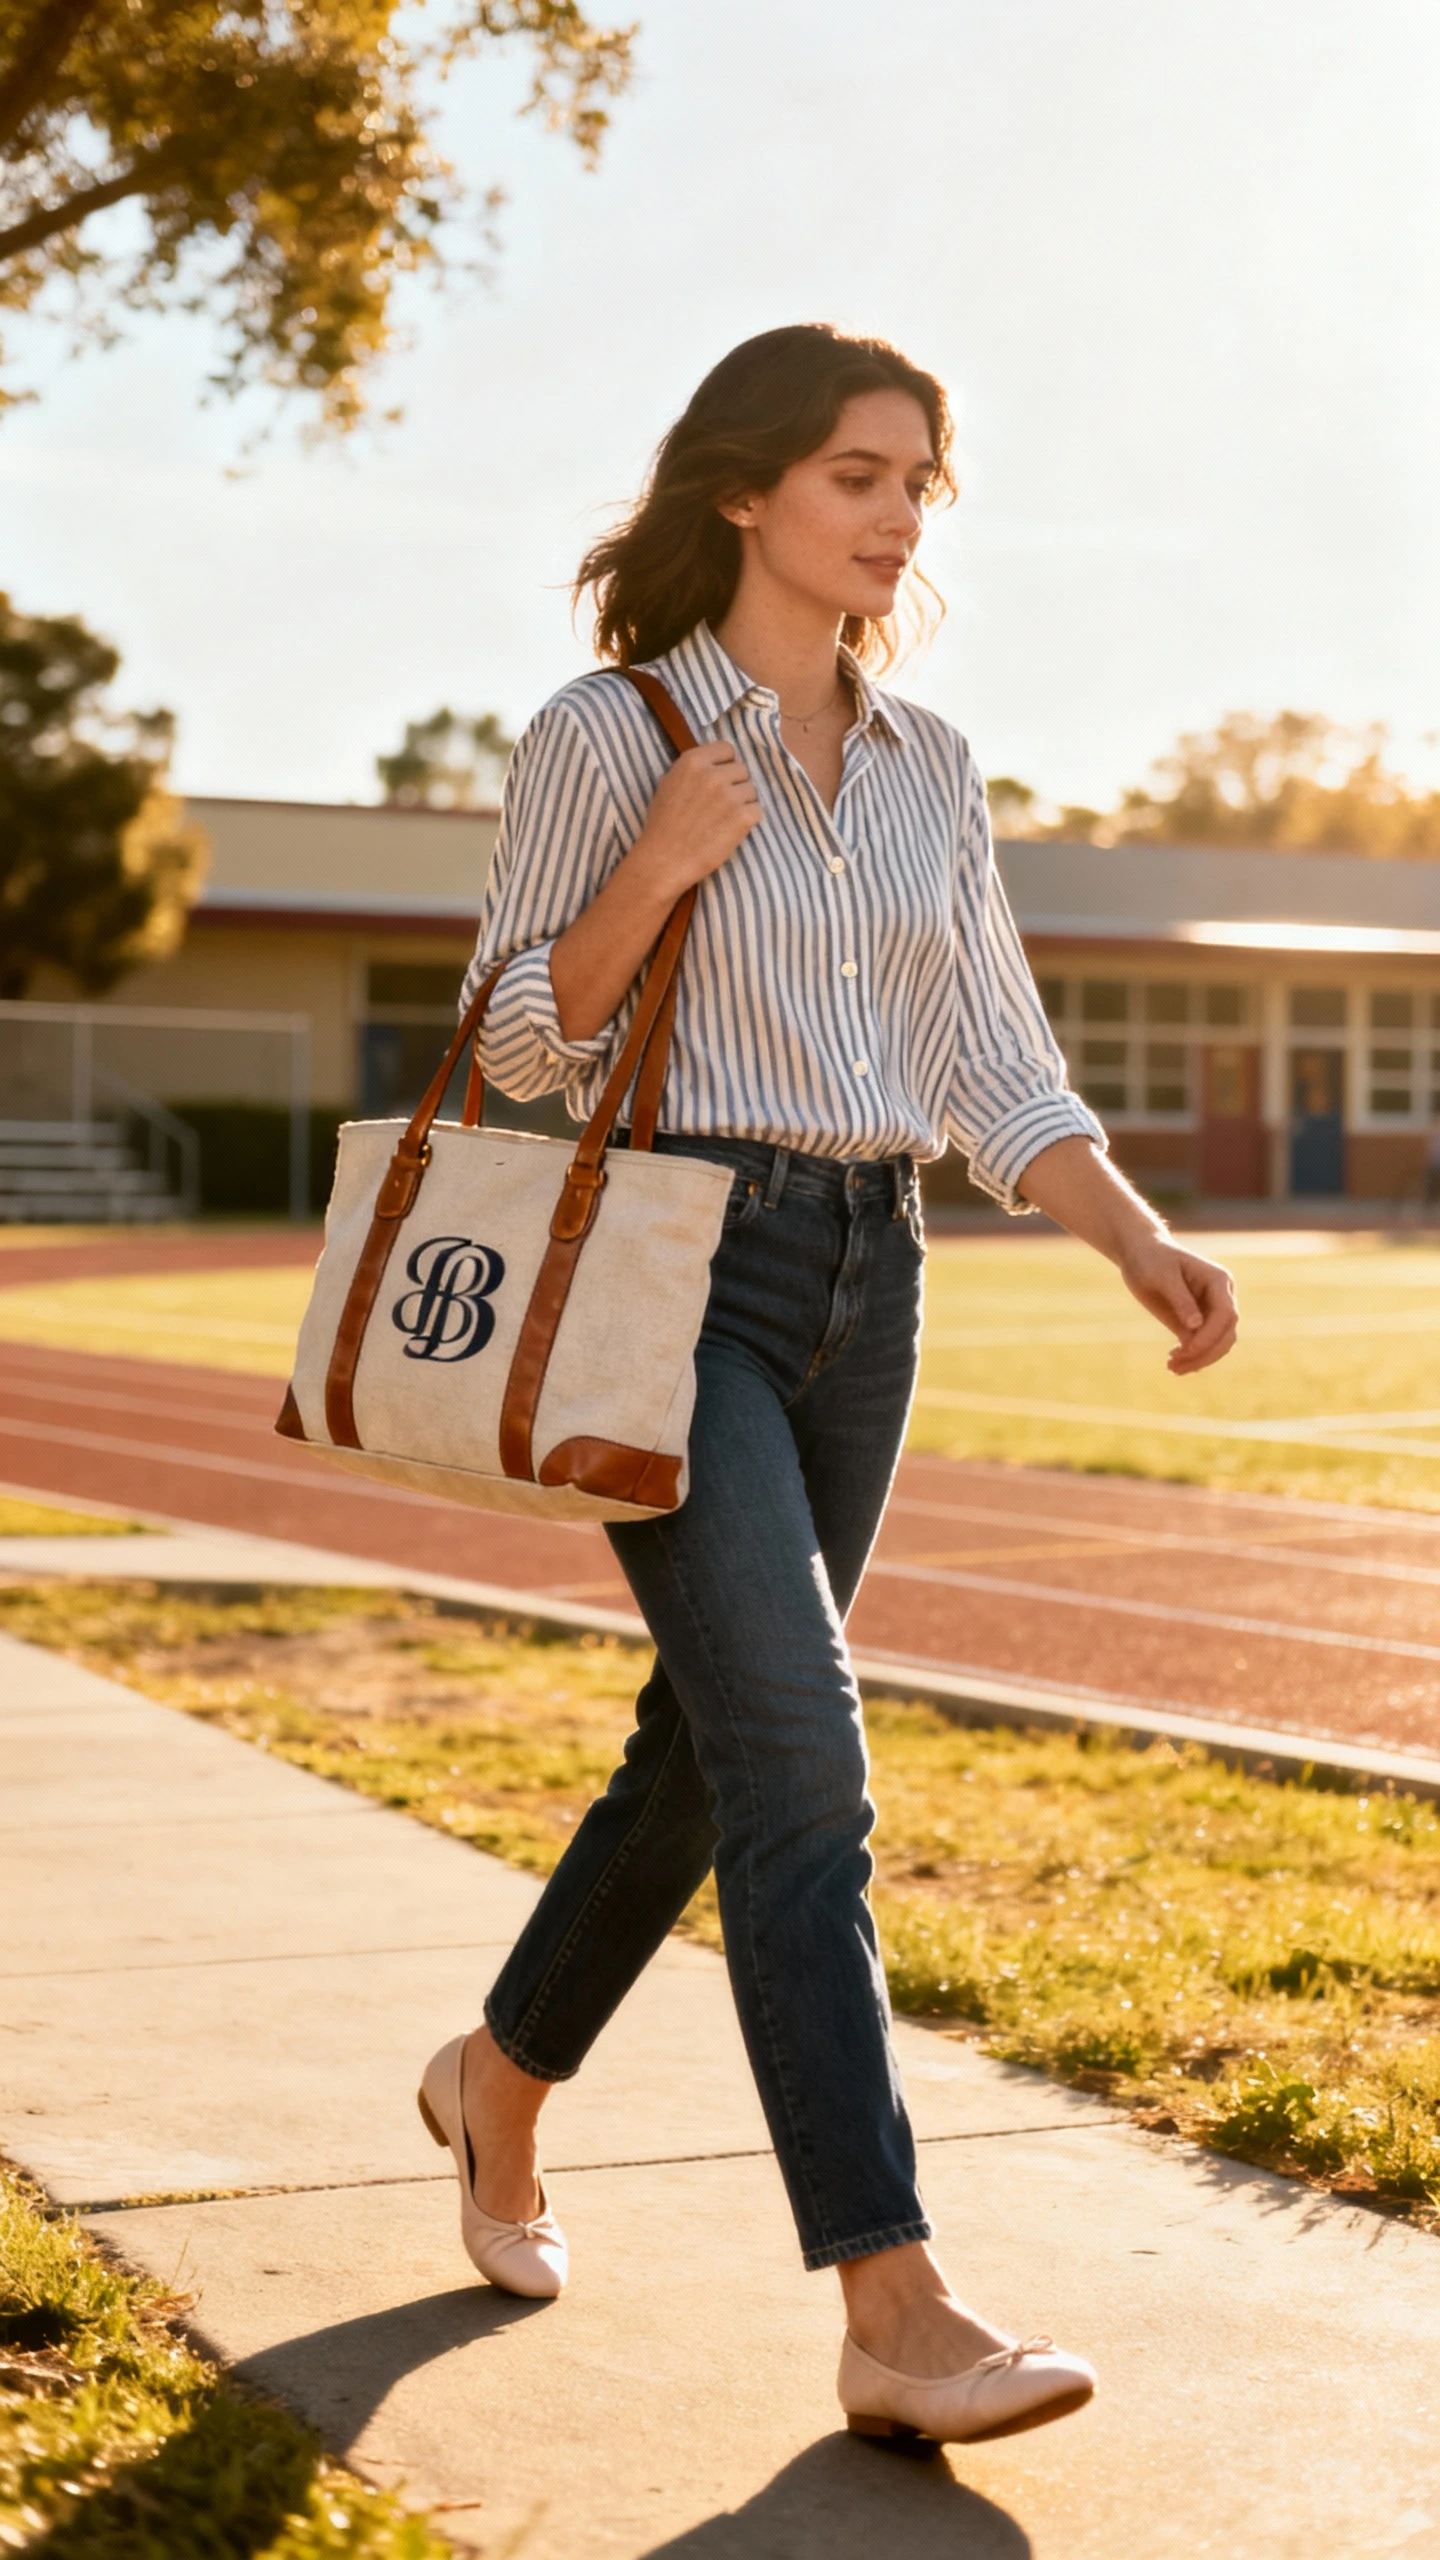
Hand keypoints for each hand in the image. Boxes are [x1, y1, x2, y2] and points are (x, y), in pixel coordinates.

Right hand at [630, 742, 762, 896]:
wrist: (664, 859)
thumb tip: (715, 764)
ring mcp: (730, 796)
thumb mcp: (668, 784)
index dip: (725, 765)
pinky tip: (731, 830)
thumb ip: (693, 770)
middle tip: (721, 805)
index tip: (719, 780)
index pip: (727, 749)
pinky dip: (749, 821)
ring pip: (752, 790)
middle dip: (734, 785)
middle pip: (742, 770)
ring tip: (724, 820)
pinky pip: (758, 810)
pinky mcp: (743, 818)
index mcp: (693, 761)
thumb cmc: (662, 825)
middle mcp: (713, 774)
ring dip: (742, 803)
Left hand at [1118, 1233, 1237, 1375]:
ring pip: (1219, 1344)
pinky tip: (1174, 1363)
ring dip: (1200, 1359)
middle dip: (1205, 1353)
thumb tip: (1196, 1326)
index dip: (1209, 1336)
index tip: (1185, 1351)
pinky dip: (1193, 1357)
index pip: (1226, 1314)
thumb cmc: (1151, 1259)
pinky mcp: (1197, 1322)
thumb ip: (1180, 1300)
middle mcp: (1221, 1297)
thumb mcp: (1162, 1276)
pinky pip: (1203, 1345)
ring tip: (1172, 1367)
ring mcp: (1211, 1311)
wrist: (1140, 1254)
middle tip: (1175, 1366)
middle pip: (1227, 1333)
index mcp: (1219, 1281)